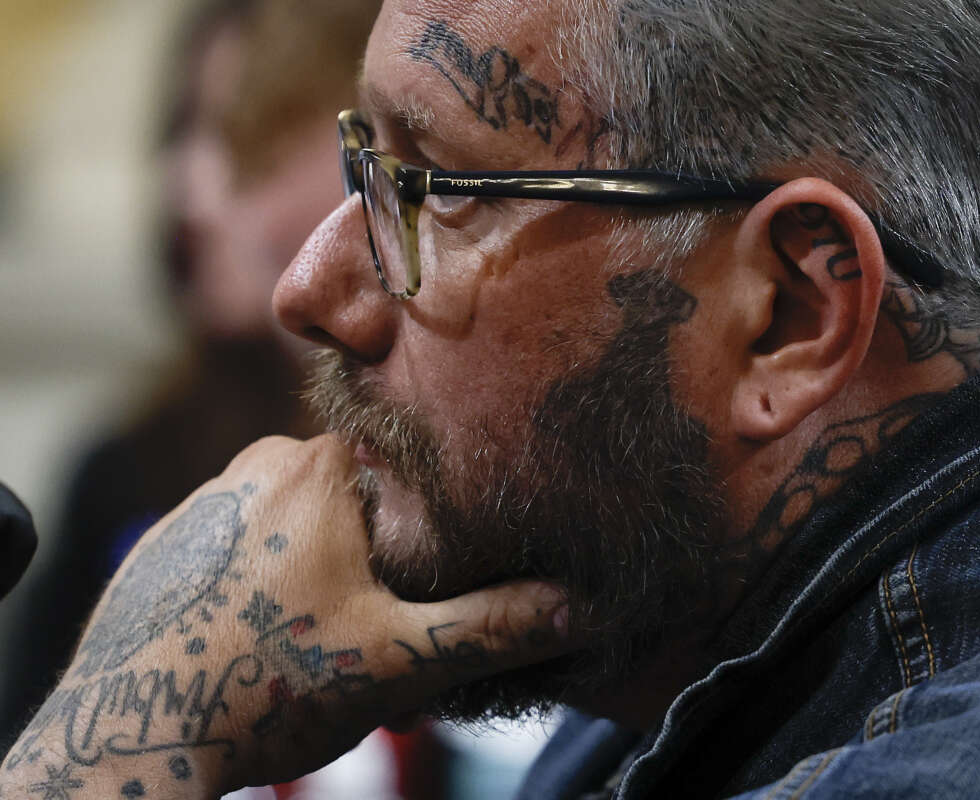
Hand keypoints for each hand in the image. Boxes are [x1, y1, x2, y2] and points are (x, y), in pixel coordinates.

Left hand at [1, 435, 570, 797]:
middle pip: (353, 501)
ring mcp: (205, 502)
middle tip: (374, 635)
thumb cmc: (267, 684)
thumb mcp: (398, 659)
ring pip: (297, 526)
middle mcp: (258, 465)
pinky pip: (243, 547)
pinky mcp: (168, 543)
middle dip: (373, 564)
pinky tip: (261, 644)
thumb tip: (575, 606)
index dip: (428, 529)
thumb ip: (490, 625)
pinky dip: (264, 586)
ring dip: (318, 577)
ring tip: (315, 649)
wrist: (128, 736)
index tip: (424, 588)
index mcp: (321, 469)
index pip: (406, 467)